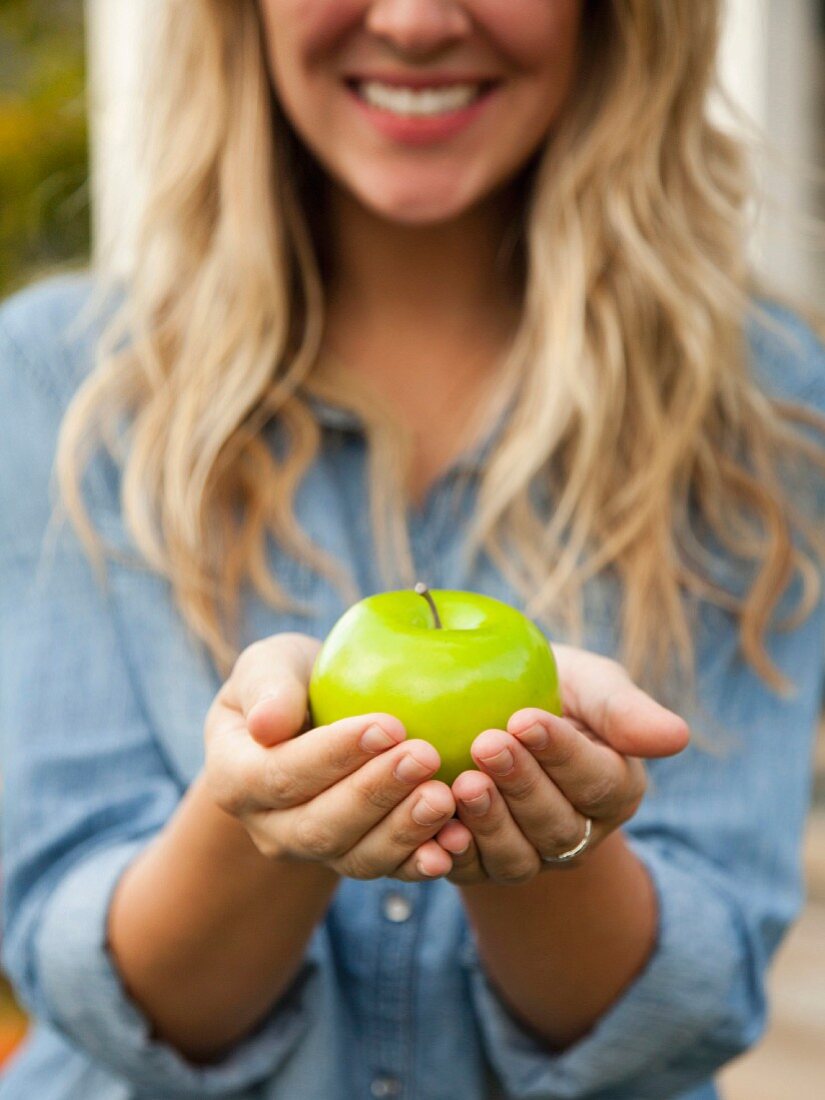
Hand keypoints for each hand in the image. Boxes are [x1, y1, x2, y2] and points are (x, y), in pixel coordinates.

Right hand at [203, 633, 457, 881]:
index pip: (280, 775)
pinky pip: (388, 871)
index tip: (389, 725)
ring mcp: (313, 851)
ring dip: (404, 831)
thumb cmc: (292, 680)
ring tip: (445, 798)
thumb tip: (267, 725)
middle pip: (320, 826)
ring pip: (356, 857)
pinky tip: (457, 843)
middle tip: (425, 758)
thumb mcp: (271, 664)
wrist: (316, 715)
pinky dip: (422, 862)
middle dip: (376, 794)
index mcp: (235, 777)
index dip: (333, 756)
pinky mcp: (356, 858)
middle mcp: (269, 827)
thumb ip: (266, 686)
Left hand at [433, 645, 690, 885]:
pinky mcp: (482, 866)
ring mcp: (531, 855)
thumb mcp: (588, 683)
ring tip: (463, 782)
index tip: (525, 720)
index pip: (596, 780)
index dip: (561, 754)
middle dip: (522, 785)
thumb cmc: (548, 686)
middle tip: (487, 744)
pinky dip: (453, 855)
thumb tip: (678, 737)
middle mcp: (579, 833)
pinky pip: (470, 872)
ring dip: (490, 822)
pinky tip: (436, 828)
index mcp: (615, 788)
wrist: (487, 706)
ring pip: (518, 857)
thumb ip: (624, 709)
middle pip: (557, 824)